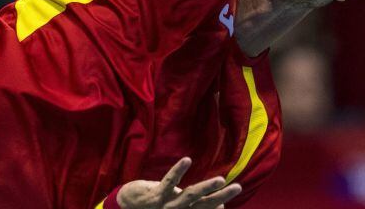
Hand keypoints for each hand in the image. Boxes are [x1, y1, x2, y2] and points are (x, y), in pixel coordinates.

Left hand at [117, 157, 241, 208]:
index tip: (234, 189)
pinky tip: (187, 160)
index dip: (220, 202)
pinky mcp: (155, 197)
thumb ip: (194, 203)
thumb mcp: (176, 205)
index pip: (206, 208)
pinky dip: (177, 171)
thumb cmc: (155, 206)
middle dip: (221, 196)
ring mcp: (167, 206)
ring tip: (220, 180)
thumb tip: (218, 205)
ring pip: (189, 196)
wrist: (126, 208)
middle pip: (204, 205)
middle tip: (237, 187)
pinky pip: (168, 182)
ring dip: (205, 188)